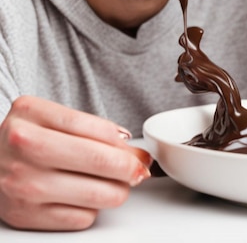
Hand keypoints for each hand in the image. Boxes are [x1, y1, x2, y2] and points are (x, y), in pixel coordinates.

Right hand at [0, 95, 152, 230]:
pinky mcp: (24, 215)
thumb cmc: (27, 137)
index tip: (139, 153)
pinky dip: (92, 208)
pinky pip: (80, 218)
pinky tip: (85, 196)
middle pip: (98, 160)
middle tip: (137, 168)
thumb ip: (93, 128)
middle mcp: (23, 146)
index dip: (127, 144)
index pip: (96, 129)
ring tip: (117, 183)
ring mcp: (21, 184)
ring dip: (117, 190)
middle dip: (129, 167)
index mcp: (31, 113)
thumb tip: (134, 152)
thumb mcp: (52, 117)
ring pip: (96, 194)